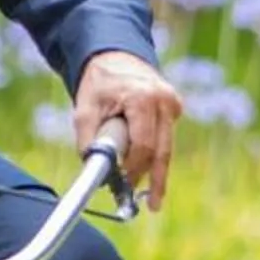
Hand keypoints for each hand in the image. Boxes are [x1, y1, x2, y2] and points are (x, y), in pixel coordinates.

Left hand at [73, 49, 179, 209]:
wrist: (113, 55)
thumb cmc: (98, 84)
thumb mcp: (84, 110)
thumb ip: (89, 141)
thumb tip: (96, 173)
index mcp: (143, 99)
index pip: (144, 146)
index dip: (134, 170)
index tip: (123, 187)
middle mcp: (164, 101)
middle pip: (162, 151)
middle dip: (154, 180)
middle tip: (151, 205)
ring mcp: (172, 103)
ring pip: (167, 147)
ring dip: (157, 172)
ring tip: (153, 200)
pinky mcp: (174, 107)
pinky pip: (166, 138)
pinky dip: (156, 154)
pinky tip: (150, 173)